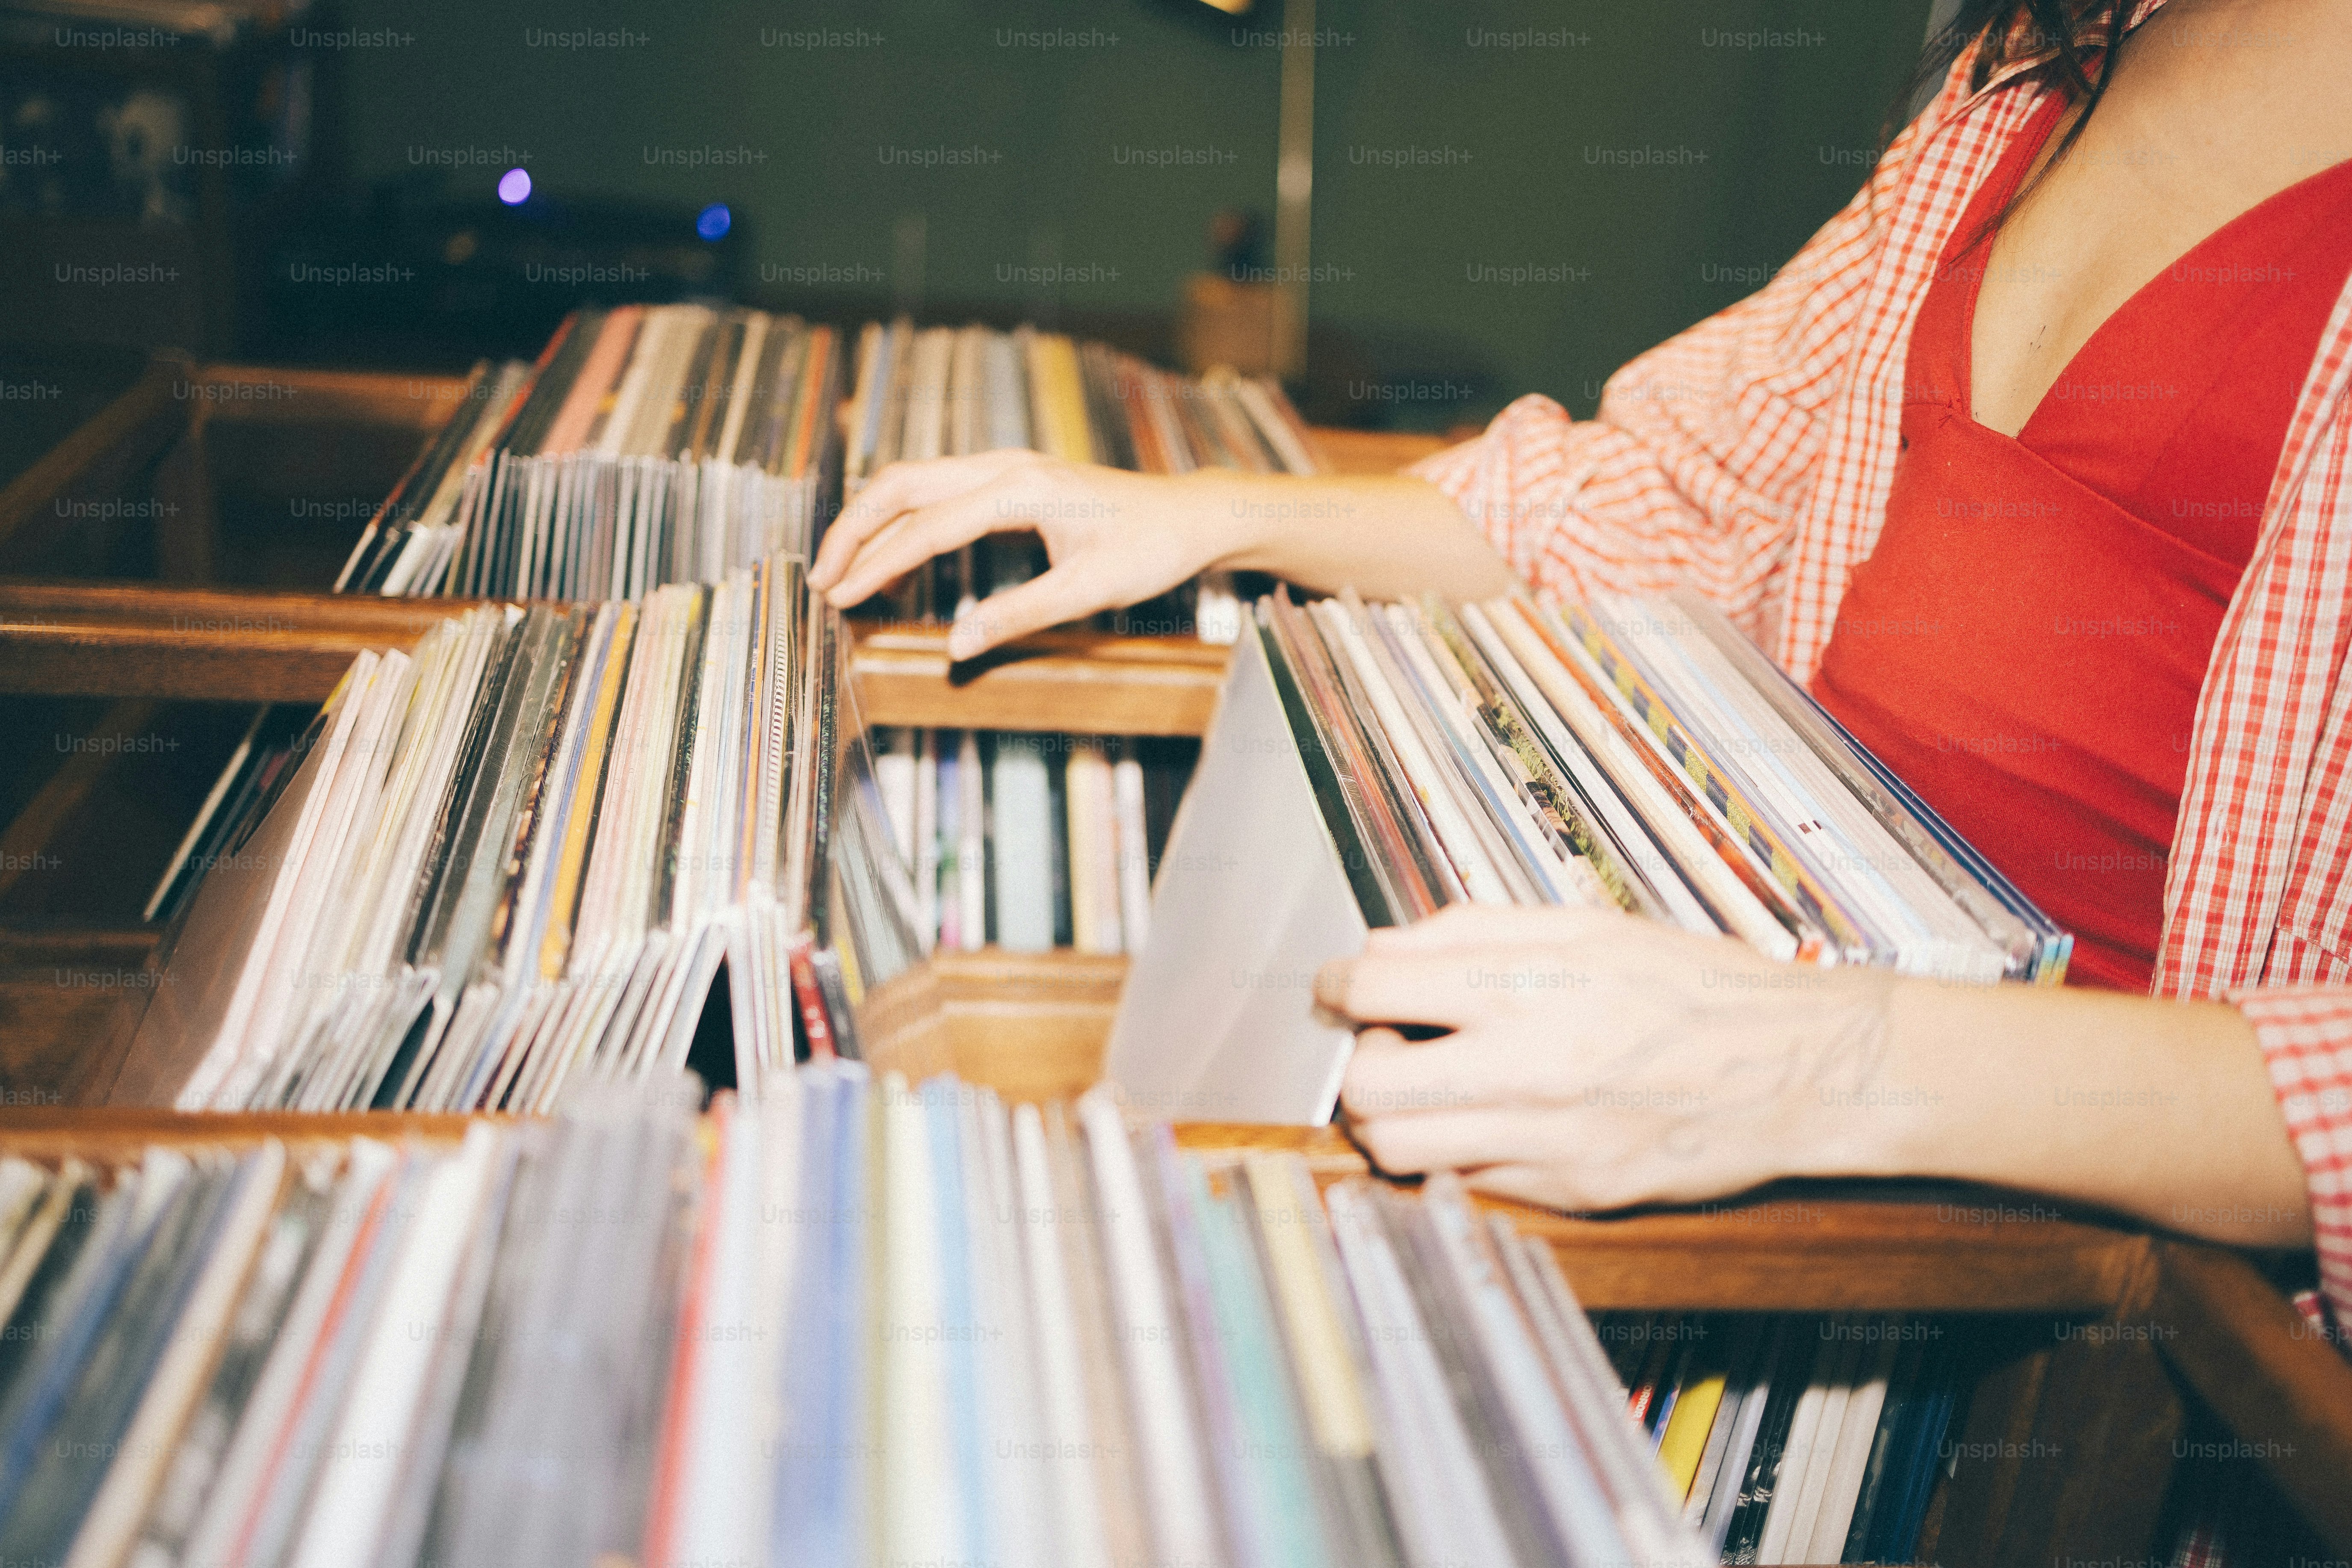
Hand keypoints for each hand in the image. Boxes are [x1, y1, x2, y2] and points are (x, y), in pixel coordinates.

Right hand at [807, 450, 1237, 657]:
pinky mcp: (1012, 480)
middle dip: (855, 530)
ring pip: (917, 481)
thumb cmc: (1150, 549)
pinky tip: (896, 562)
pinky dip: (907, 520)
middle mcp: (1008, 467)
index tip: (840, 596)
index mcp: (1023, 489)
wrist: (1189, 516)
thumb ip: (1019, 616)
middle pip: (903, 485)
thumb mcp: (1089, 591)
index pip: (929, 525)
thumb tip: (957, 645)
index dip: (878, 563)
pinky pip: (941, 491)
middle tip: (821, 579)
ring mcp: (1008, 468)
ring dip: (875, 521)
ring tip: (844, 571)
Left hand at [1324, 904, 1905, 1212]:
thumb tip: (1383, 948)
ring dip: (1391, 1118)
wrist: (1801, 1068)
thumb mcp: (1587, 926)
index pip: (1375, 987)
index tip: (1340, 988)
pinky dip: (1455, 1153)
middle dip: (1357, 1063)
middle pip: (1368, 1086)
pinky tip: (1486, 1120)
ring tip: (1427, 1088)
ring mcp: (1549, 1140)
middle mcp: (1531, 1067)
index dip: (1338, 986)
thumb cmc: (1697, 988)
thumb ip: (1474, 932)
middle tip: (1387, 1044)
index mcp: (1532, 986)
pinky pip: (1469, 1182)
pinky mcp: (1572, 1191)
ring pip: (1401, 1150)